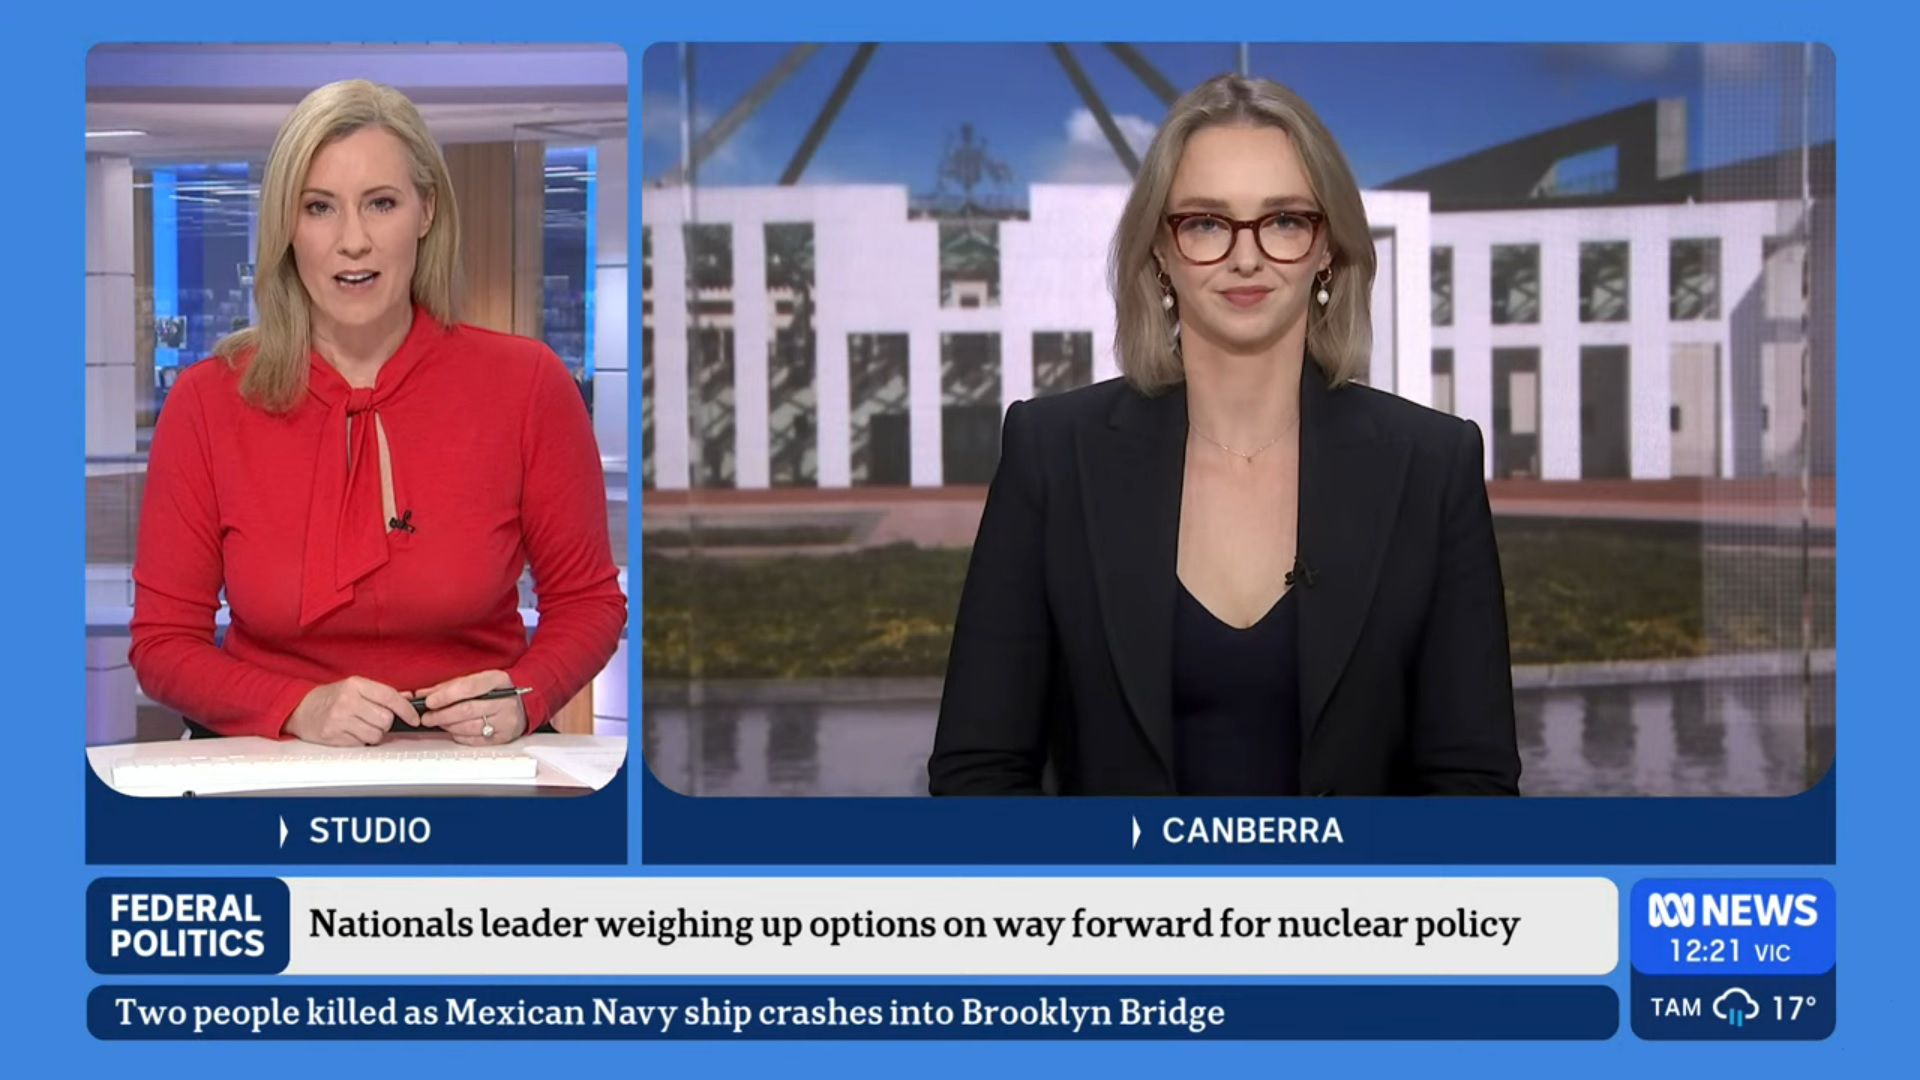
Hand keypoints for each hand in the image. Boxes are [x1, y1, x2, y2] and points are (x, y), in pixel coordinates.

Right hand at [286, 677, 419, 745]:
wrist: (300, 709)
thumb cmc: (331, 697)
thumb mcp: (354, 687)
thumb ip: (381, 693)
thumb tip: (409, 697)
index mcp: (355, 685)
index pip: (390, 697)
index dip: (406, 710)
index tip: (414, 718)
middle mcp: (347, 701)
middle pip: (385, 719)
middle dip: (386, 723)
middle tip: (376, 720)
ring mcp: (339, 719)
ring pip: (375, 734)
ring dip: (374, 733)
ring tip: (362, 726)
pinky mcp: (333, 736)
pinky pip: (361, 743)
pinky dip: (361, 740)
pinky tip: (351, 731)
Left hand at [413, 669, 526, 744]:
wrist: (523, 705)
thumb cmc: (497, 691)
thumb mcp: (478, 681)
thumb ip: (450, 686)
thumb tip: (424, 694)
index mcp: (499, 680)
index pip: (468, 687)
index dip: (446, 695)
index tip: (429, 701)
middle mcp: (506, 701)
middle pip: (467, 710)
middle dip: (442, 715)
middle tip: (427, 717)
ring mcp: (506, 720)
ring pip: (469, 727)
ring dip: (448, 726)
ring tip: (439, 722)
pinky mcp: (504, 737)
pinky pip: (475, 740)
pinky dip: (459, 736)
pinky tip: (454, 730)